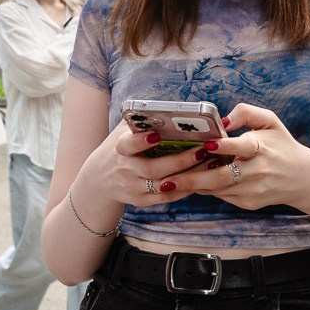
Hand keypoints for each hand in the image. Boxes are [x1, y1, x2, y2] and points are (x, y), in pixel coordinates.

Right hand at [86, 119, 210, 209]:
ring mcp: (132, 188)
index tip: (157, 136)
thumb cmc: (121, 149)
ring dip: (188, 176)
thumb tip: (169, 109)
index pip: (128, 145)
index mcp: (120, 149)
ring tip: (209, 164)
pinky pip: (166, 198)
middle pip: (152, 169)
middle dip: (179, 161)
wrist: (100, 180)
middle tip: (201, 150)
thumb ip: (141, 121)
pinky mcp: (140, 200)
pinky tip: (201, 179)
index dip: (141, 141)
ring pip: (163, 186)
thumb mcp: (123, 132)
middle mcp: (125, 170)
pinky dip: (184, 189)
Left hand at [158, 103, 309, 211]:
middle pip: (222, 177)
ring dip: (192, 186)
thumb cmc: (280, 144)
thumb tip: (222, 119)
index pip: (242, 147)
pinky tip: (188, 184)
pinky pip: (221, 195)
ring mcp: (252, 190)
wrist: (300, 178)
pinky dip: (204, 189)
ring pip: (217, 189)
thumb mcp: (270, 121)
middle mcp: (257, 171)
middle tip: (167, 178)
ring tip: (168, 182)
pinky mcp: (248, 202)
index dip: (224, 147)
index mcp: (262, 148)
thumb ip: (246, 112)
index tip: (206, 144)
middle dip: (193, 178)